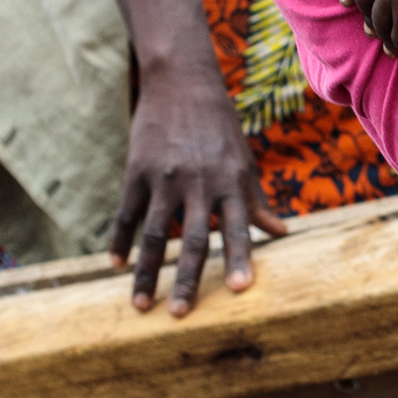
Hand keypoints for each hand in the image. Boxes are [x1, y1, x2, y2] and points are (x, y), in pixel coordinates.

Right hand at [111, 64, 285, 315]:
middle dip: (186, 280)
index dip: (238, 258)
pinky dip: (119, 241)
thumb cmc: (219, 128)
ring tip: (141, 304)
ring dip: (146, 272)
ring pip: (152, 234)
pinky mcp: (136, 170)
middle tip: (180, 315)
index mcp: (230, 182)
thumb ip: (257, 201)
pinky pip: (125, 213)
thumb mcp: (244, 162)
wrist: (181, 82)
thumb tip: (282, 233)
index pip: (237, 228)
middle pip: (191, 240)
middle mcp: (199, 182)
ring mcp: (164, 177)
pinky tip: (115, 265)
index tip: (239, 290)